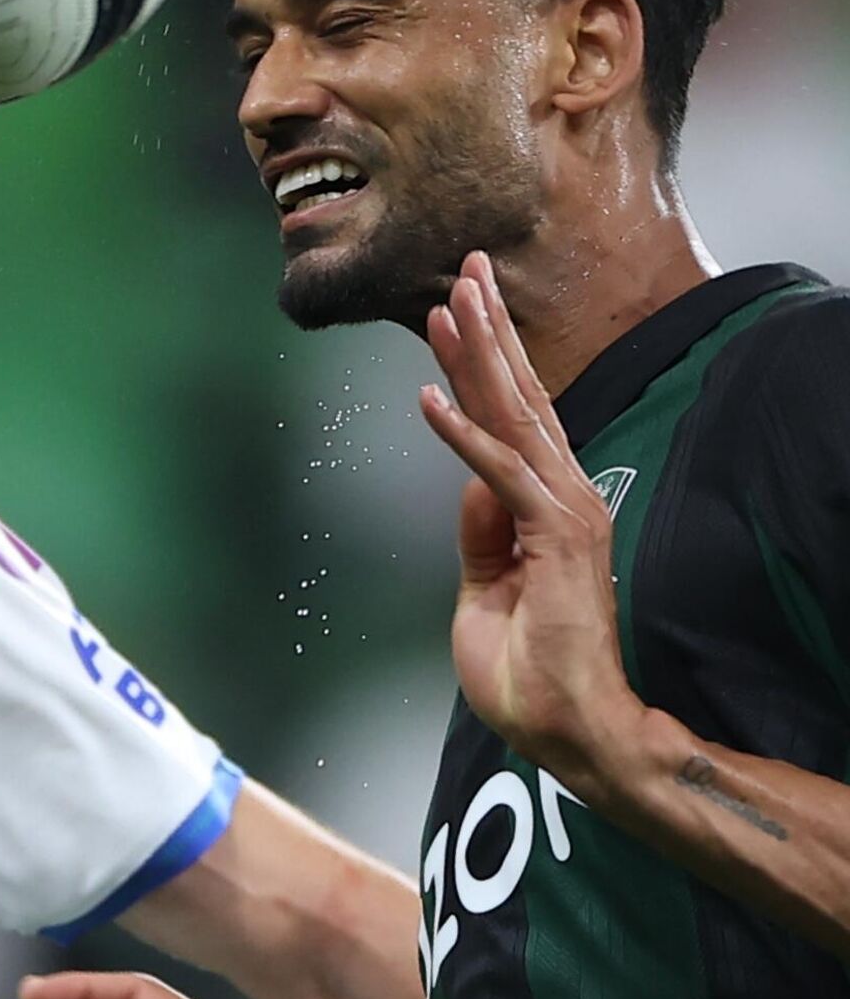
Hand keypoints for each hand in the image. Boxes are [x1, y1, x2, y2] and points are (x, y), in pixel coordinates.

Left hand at [418, 250, 641, 791]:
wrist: (570, 731)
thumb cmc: (530, 673)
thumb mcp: (484, 591)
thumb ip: (480, 535)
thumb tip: (468, 488)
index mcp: (547, 507)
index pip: (511, 418)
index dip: (482, 361)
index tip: (453, 311)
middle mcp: (564, 496)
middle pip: (519, 397)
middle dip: (489, 330)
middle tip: (466, 267)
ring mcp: (564, 513)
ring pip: (514, 417)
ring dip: (479, 358)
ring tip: (451, 302)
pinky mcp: (554, 539)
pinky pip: (498, 475)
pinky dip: (461, 435)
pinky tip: (428, 398)